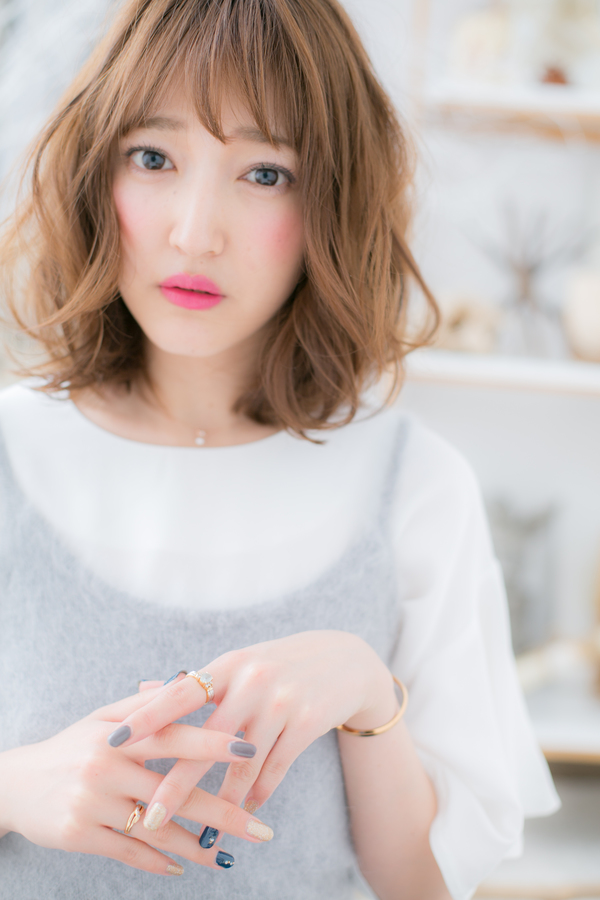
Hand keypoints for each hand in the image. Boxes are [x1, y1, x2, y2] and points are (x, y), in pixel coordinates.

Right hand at [0, 688, 274, 874]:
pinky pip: (128, 851)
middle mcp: (107, 765)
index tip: (252, 750)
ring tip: (228, 857)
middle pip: (175, 789)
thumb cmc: (72, 745)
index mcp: (120, 733)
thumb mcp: (103, 717)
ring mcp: (92, 802)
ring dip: (196, 846)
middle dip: (222, 811)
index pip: (175, 735)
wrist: (14, 783)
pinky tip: (182, 868)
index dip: (213, 743)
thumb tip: (189, 680)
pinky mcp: (78, 834)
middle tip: (261, 829)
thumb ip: (147, 702)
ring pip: (156, 827)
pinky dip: (158, 862)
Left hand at [109, 631, 397, 832]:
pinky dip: (258, 794)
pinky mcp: (308, 722)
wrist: (343, 661)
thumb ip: (194, 683)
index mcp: (228, 664)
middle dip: (177, 781)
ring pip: (243, 765)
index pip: (179, 693)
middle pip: (206, 740)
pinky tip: (247, 809)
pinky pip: (275, 770)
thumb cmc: (278, 664)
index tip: (114, 742)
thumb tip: (141, 691)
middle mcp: (252, 680)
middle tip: (150, 815)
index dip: (147, 718)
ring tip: (204, 826)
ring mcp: (282, 701)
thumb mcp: (238, 665)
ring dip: (223, 800)